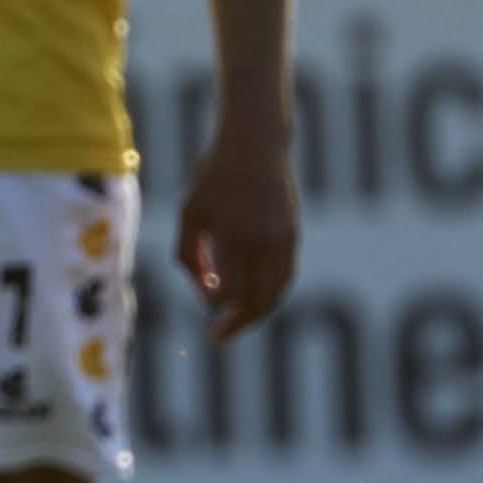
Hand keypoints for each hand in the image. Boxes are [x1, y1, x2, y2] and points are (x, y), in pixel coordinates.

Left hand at [174, 123, 299, 340]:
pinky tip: (258, 297)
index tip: (207, 306)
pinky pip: (287, 275)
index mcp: (234, 239)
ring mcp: (283, 240)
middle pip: (256, 301)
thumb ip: (188, 254)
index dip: (215, 305)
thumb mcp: (189, 212)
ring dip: (258, 312)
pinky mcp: (294, 235)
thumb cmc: (213, 178)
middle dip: (237, 323)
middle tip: (220, 337)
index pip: (229, 293)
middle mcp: (263, 244)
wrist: (255, 144)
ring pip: (276, 292)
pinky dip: (273, 293)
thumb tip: (207, 290)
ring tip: (239, 320)